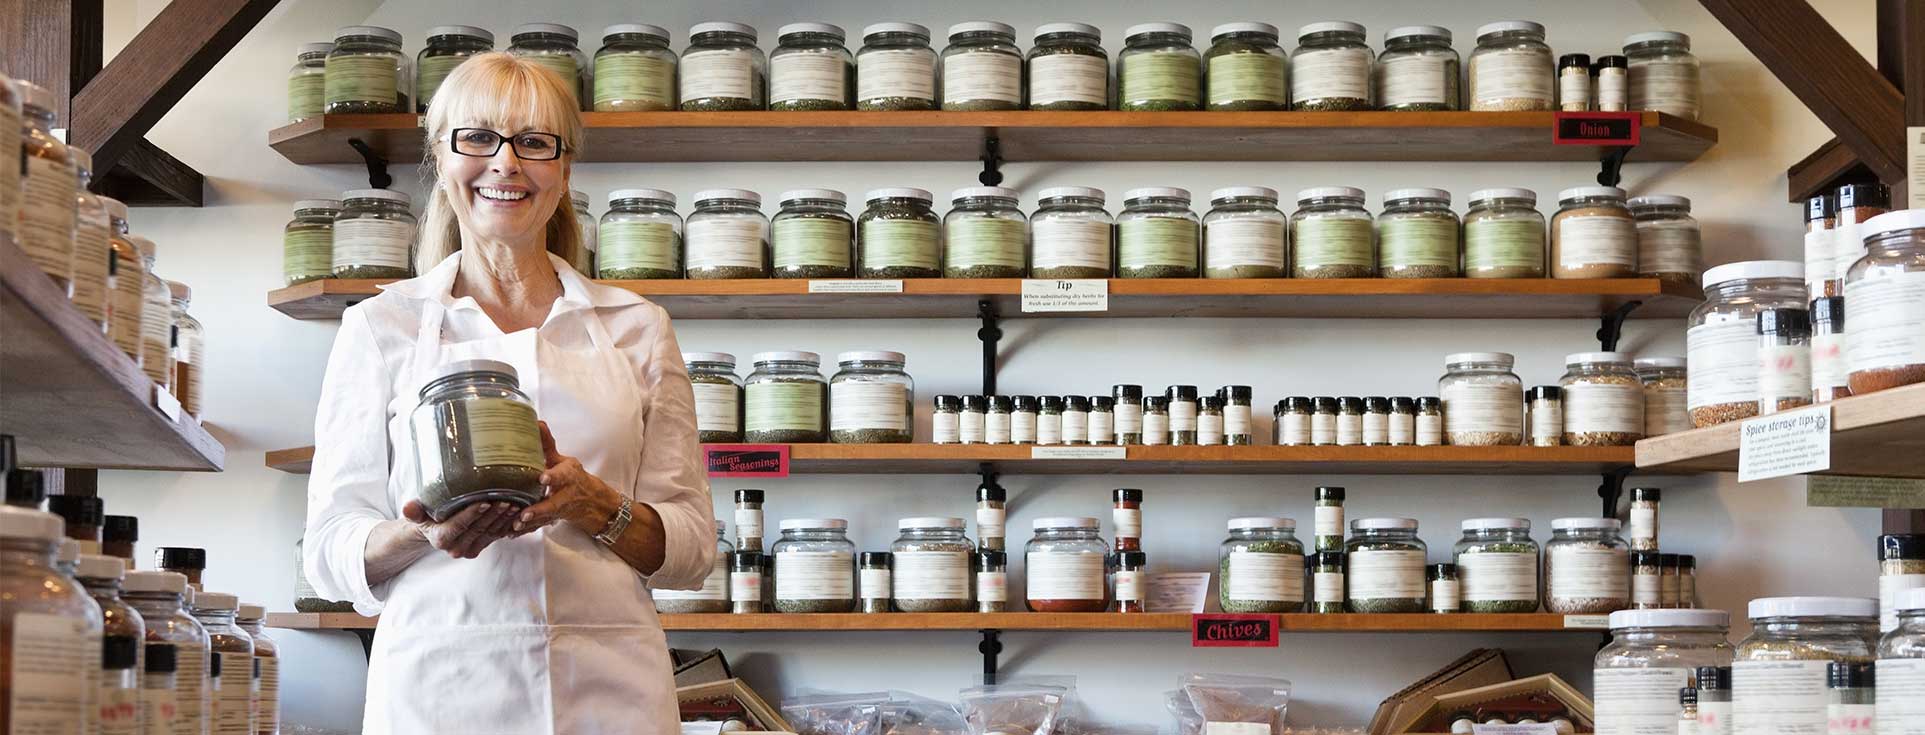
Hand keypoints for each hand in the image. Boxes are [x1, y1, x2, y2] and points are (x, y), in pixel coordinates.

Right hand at [400, 499, 520, 558]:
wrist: (433, 531)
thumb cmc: (427, 517)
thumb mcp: (418, 514)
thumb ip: (414, 511)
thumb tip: (407, 507)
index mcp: (441, 539)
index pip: (459, 525)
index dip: (473, 514)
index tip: (485, 502)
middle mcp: (455, 548)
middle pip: (478, 528)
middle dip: (493, 514)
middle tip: (506, 499)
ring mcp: (469, 550)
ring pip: (489, 532)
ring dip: (503, 519)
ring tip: (515, 504)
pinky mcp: (480, 548)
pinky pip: (496, 536)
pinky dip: (507, 525)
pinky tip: (517, 513)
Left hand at [514, 421, 621, 534]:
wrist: (591, 502)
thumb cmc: (573, 477)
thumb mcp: (563, 460)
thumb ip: (547, 445)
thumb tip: (536, 422)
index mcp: (568, 477)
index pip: (562, 476)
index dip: (553, 477)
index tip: (543, 478)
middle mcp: (565, 495)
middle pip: (553, 504)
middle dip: (540, 509)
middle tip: (525, 514)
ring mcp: (559, 510)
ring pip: (544, 519)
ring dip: (530, 523)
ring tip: (515, 525)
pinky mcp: (551, 520)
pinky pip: (538, 527)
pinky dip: (525, 531)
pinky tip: (510, 533)